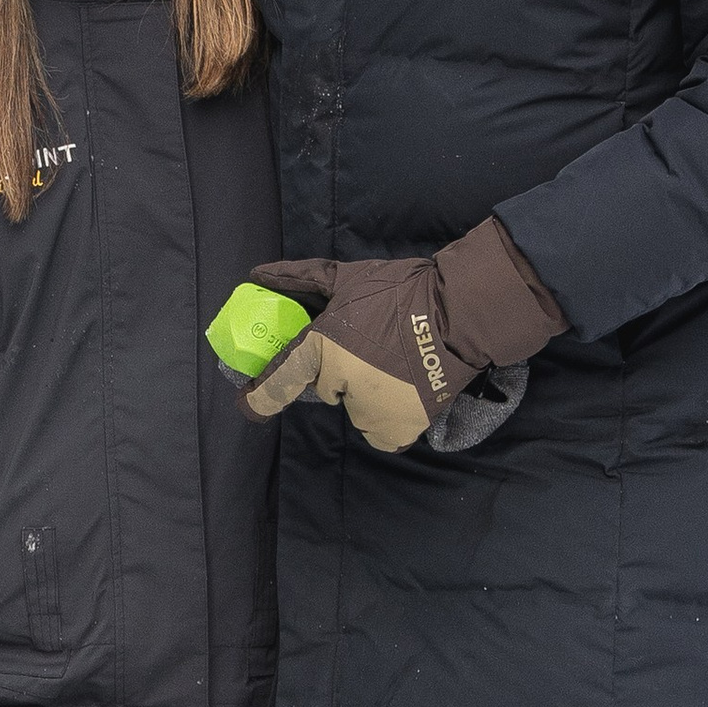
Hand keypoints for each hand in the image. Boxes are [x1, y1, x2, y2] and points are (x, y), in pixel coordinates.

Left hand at [239, 219, 562, 454]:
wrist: (460, 317)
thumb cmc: (401, 292)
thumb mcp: (347, 277)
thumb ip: (298, 278)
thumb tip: (257, 273)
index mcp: (321, 349)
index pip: (277, 384)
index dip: (257, 398)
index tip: (247, 403)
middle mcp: (339, 386)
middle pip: (328, 388)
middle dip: (341, 372)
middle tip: (371, 347)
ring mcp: (368, 412)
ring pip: (356, 408)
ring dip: (367, 393)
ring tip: (396, 365)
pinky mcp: (396, 432)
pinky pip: (380, 430)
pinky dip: (389, 414)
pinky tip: (406, 389)